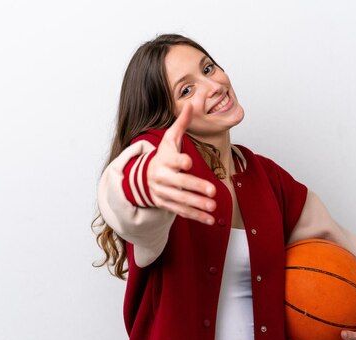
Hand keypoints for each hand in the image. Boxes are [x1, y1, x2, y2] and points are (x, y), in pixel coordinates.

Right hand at [147, 103, 216, 224]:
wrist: (142, 178)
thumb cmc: (162, 155)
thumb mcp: (169, 139)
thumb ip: (181, 123)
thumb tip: (191, 103)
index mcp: (165, 160)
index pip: (172, 160)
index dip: (180, 161)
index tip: (188, 162)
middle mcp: (163, 178)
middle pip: (180, 183)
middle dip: (195, 187)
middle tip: (212, 191)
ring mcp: (164, 193)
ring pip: (182, 200)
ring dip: (197, 205)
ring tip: (213, 207)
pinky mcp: (168, 204)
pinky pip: (182, 212)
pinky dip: (196, 217)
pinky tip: (210, 219)